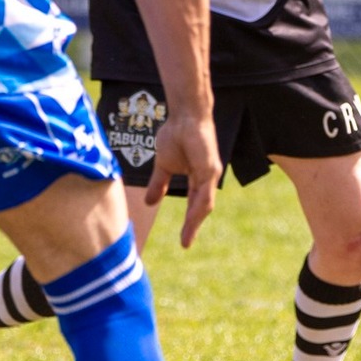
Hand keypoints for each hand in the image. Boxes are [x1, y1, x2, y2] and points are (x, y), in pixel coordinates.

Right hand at [150, 110, 220, 247]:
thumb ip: (159, 184)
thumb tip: (150, 203)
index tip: (183, 240)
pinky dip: (199, 206)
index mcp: (198, 179)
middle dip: (192, 226)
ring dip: (195, 221)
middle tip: (185, 244)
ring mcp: (210, 173)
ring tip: (187, 237)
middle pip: (201, 208)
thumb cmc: (175, 135)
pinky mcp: (210, 167)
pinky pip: (205, 191)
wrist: (183, 116)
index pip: (194, 205)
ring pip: (205, 203)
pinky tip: (194, 218)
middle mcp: (207, 178)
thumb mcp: (164, 165)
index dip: (189, 222)